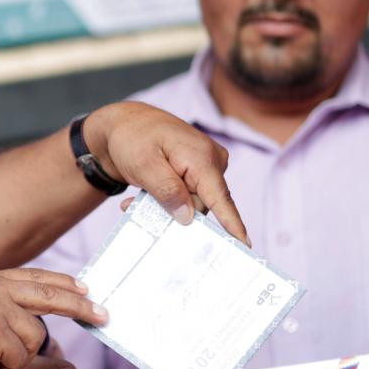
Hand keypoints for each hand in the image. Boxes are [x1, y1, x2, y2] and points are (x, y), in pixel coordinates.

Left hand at [83, 101, 247, 245]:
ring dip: (167, 205)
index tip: (244, 245)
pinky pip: (189, 195)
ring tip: (138, 197)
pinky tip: (146, 193)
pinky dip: (169, 198)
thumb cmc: (132, 137)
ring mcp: (207, 165)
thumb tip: (188, 217)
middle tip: (137, 207)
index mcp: (201, 157)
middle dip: (172, 212)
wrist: (124, 123)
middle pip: (202, 205)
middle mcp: (212, 160)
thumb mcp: (143, 164)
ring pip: (193, 202)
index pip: (220, 197)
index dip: (231, 223)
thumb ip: (167, 190)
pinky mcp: (199, 171)